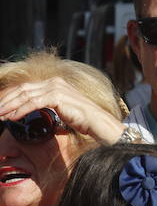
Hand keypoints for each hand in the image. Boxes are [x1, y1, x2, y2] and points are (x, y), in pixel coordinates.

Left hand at [0, 78, 124, 144]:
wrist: (98, 123)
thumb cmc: (83, 119)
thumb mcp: (61, 109)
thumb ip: (47, 105)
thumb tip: (30, 110)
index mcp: (54, 83)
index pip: (26, 87)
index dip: (10, 96)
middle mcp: (54, 82)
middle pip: (22, 89)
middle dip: (5, 100)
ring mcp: (56, 88)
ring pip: (25, 95)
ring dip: (10, 106)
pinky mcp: (57, 96)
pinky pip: (33, 103)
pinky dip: (20, 110)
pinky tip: (12, 118)